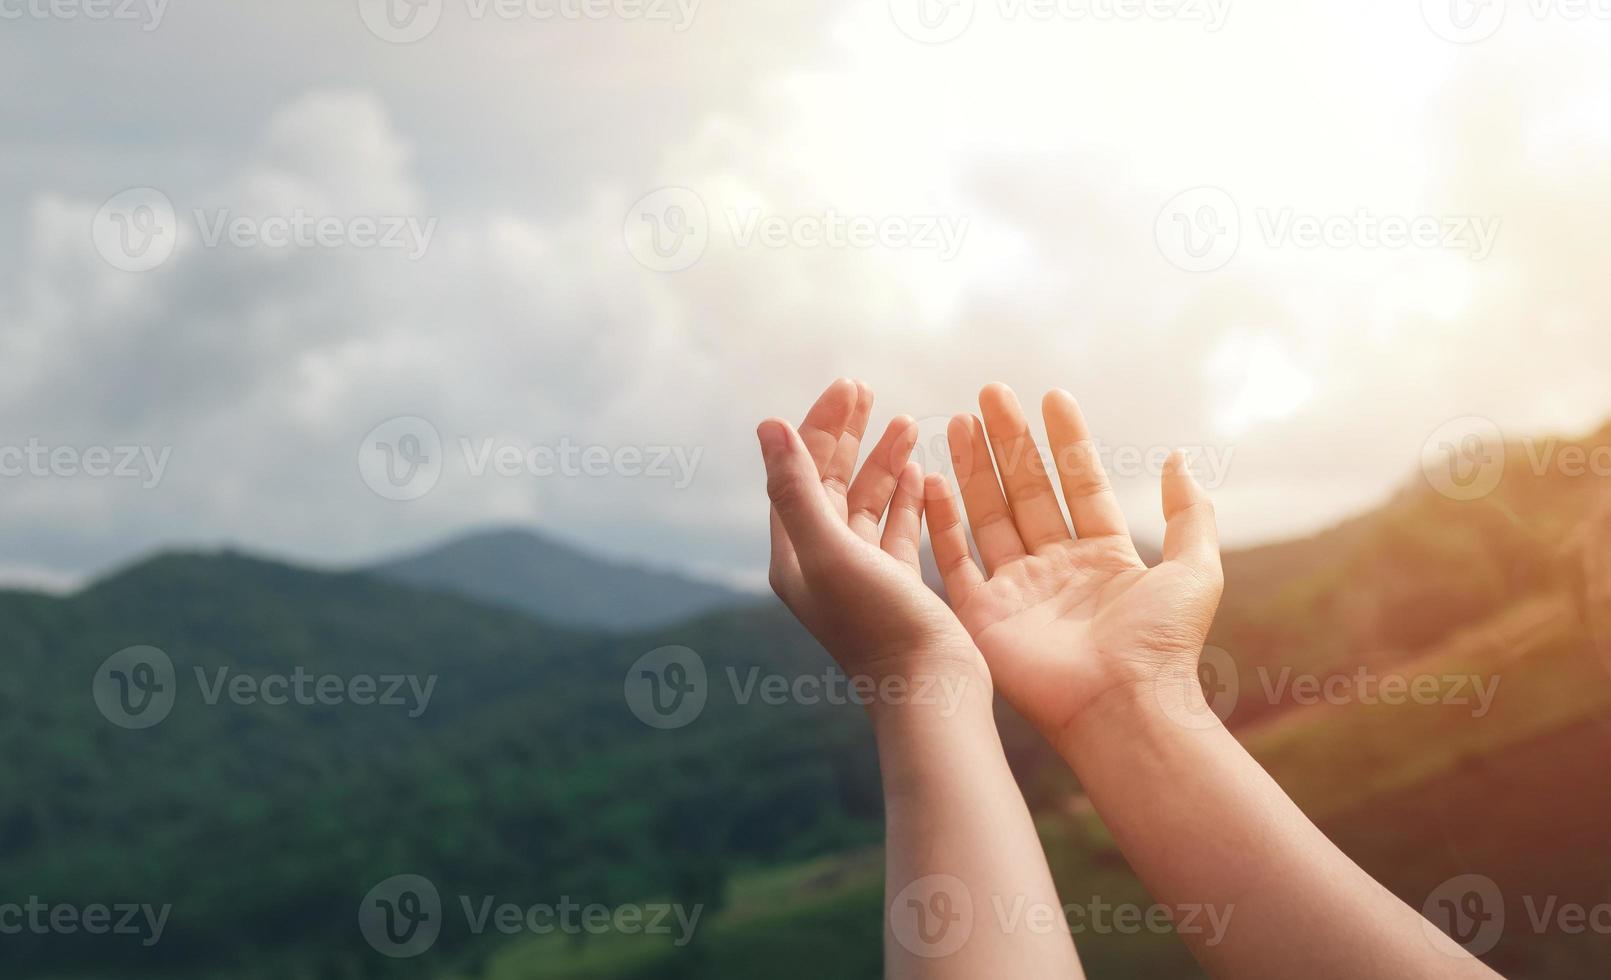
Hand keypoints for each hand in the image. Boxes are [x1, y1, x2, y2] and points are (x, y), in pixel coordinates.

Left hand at [760, 380, 984, 686]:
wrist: (930, 691)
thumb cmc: (879, 625)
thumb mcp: (831, 551)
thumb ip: (797, 488)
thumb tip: (768, 424)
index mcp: (796, 554)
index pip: (799, 473)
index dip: (818, 427)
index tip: (847, 387)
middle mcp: (822, 563)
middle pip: (829, 482)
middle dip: (847, 434)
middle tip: (865, 389)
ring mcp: (860, 575)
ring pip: (865, 502)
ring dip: (882, 461)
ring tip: (906, 422)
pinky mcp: (897, 586)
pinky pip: (895, 528)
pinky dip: (905, 496)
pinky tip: (920, 472)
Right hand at [923, 384, 1223, 745]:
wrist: (1121, 708)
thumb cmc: (1161, 645)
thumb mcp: (1194, 571)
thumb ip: (1189, 514)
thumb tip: (1177, 459)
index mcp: (1104, 558)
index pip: (1080, 484)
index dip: (1066, 440)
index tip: (1052, 396)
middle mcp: (1056, 569)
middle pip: (1027, 491)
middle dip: (1008, 441)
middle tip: (990, 392)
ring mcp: (1016, 591)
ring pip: (987, 515)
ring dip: (972, 467)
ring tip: (956, 420)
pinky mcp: (982, 616)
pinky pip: (953, 561)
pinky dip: (940, 522)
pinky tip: (930, 481)